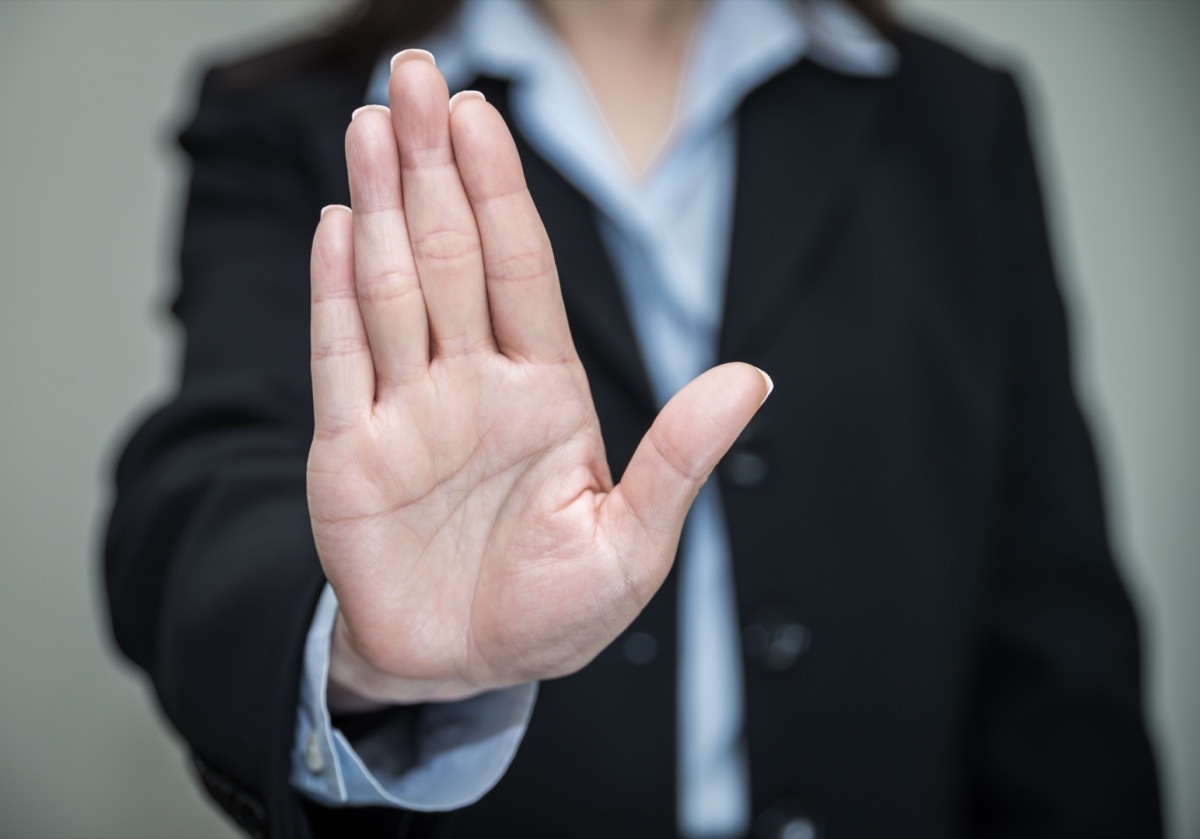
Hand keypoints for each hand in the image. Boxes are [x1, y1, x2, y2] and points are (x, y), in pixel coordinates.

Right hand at [307, 51, 769, 708]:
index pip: (521, 270)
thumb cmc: (552, 611)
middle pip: (452, 255)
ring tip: (370, 126)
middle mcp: (471, 383)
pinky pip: (340, 360)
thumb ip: (679, 458)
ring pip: (391, 289)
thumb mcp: (632, 545)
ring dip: (380, 208)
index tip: (484, 116)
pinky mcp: (347, 452)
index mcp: (544, 392)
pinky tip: (338, 229)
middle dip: (433, 167)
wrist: (463, 670)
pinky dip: (335, 295)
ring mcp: (405, 411)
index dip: (502, 192)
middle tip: (416, 77)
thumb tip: (753, 377)